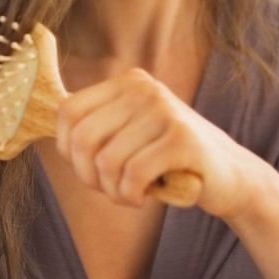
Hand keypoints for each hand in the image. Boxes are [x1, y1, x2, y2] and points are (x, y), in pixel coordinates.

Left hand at [54, 67, 261, 217]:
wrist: (232, 175)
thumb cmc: (170, 159)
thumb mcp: (132, 133)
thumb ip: (98, 128)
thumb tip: (46, 130)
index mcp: (128, 82)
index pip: (67, 111)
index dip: (66, 149)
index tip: (86, 170)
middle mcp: (144, 88)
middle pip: (83, 138)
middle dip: (88, 176)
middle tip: (109, 189)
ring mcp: (165, 110)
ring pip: (107, 162)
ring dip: (113, 191)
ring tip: (131, 194)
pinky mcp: (182, 139)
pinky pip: (133, 175)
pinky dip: (131, 196)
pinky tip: (146, 197)